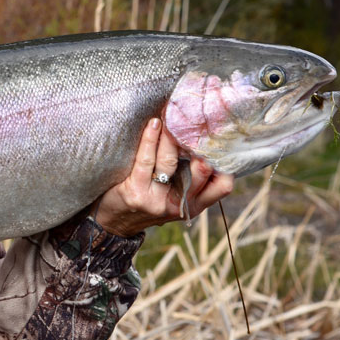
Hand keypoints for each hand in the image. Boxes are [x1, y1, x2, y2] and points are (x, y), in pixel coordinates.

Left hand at [91, 118, 233, 237]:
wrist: (113, 223)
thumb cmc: (148, 201)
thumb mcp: (176, 198)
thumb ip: (192, 180)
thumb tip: (206, 143)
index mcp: (194, 205)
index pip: (223, 186)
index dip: (226, 163)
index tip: (221, 138)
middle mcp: (179, 204)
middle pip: (200, 171)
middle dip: (201, 144)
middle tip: (199, 121)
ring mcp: (157, 199)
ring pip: (170, 161)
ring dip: (172, 135)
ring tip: (172, 116)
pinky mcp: (135, 191)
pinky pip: (146, 159)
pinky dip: (151, 138)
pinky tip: (154, 124)